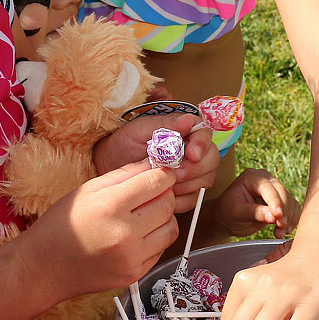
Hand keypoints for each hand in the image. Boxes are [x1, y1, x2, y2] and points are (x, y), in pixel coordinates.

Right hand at [31, 160, 179, 300]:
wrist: (45, 268)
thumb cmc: (62, 225)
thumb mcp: (88, 189)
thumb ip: (125, 174)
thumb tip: (154, 163)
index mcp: (110, 206)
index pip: (156, 182)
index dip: (165, 173)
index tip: (164, 171)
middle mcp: (124, 233)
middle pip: (168, 204)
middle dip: (164, 193)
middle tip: (152, 192)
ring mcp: (131, 257)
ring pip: (171, 228)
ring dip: (164, 217)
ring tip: (144, 214)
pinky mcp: (135, 274)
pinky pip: (161, 249)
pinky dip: (155, 238)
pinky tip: (137, 234)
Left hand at [92, 113, 218, 213]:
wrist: (107, 168)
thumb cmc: (121, 145)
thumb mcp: (138, 130)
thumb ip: (164, 124)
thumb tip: (188, 120)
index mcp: (182, 130)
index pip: (204, 133)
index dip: (202, 144)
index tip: (191, 154)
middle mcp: (190, 150)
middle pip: (212, 158)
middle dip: (195, 168)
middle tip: (175, 173)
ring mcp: (190, 172)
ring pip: (206, 179)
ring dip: (188, 184)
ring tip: (165, 183)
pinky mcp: (185, 192)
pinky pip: (193, 199)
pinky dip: (180, 199)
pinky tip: (164, 195)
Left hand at [212, 169, 300, 237]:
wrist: (228, 218)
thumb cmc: (228, 211)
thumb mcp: (238, 212)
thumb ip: (256, 213)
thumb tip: (274, 217)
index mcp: (252, 177)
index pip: (268, 189)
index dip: (275, 202)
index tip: (279, 216)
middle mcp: (266, 180)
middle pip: (282, 194)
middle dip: (284, 212)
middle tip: (281, 227)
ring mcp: (275, 189)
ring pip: (290, 202)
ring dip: (288, 218)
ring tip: (279, 233)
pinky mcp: (281, 201)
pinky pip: (293, 209)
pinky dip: (291, 220)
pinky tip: (284, 230)